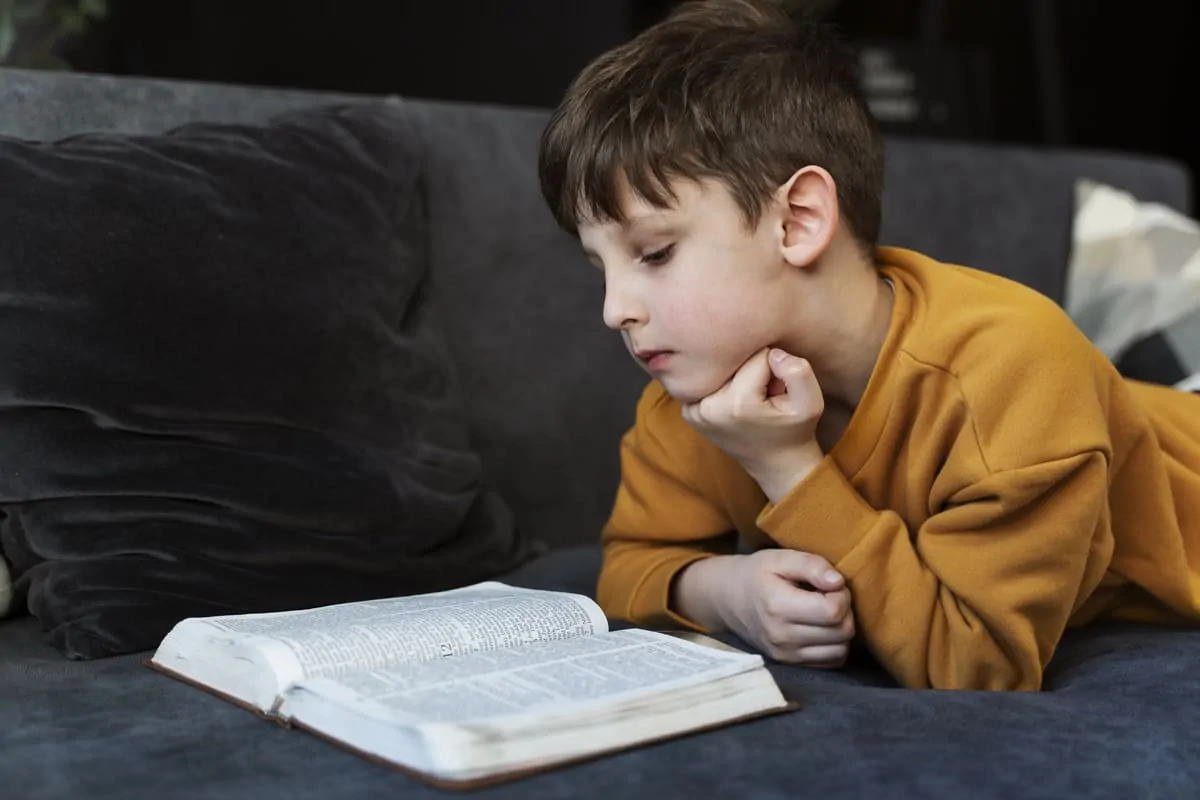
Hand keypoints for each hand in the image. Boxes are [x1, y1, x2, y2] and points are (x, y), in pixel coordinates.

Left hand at [681, 347, 825, 502]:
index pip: (759, 355)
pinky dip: (725, 386)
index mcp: (737, 403)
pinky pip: (709, 381)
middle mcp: (707, 407)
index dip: (776, 368)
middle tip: (765, 396)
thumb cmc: (794, 431)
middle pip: (736, 359)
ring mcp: (693, 411)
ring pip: (722, 368)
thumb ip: (798, 372)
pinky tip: (736, 404)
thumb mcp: (811, 403)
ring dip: (740, 378)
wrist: (775, 464)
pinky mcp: (688, 412)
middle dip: (755, 371)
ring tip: (752, 402)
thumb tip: (772, 352)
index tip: (778, 391)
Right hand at [720, 550, 854, 666]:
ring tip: (826, 611)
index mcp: (778, 606)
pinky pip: (831, 661)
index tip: (831, 584)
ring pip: (840, 650)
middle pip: (841, 631)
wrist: (729, 600)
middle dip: (845, 611)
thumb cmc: (757, 574)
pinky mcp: (790, 664)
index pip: (833, 611)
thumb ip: (811, 565)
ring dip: (842, 629)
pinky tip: (822, 627)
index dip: (842, 595)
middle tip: (830, 596)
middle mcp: (782, 636)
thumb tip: (838, 582)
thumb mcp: (780, 558)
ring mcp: (786, 654)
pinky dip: (835, 645)